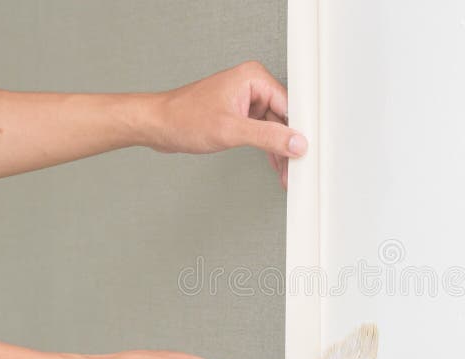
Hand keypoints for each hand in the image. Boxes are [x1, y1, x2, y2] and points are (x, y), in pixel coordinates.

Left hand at [144, 61, 307, 188]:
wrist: (157, 126)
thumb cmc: (183, 118)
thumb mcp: (231, 130)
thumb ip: (268, 137)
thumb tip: (296, 142)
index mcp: (253, 77)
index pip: (290, 106)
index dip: (300, 131)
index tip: (307, 151)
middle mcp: (252, 86)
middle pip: (284, 119)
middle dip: (290, 145)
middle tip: (297, 168)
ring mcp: (245, 100)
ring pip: (274, 129)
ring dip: (280, 152)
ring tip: (287, 174)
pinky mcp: (239, 115)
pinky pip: (262, 132)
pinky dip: (268, 149)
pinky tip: (276, 164)